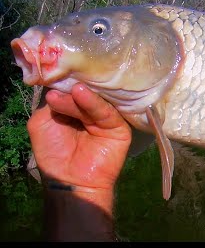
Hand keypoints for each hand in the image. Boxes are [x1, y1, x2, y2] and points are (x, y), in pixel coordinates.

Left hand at [27, 83, 131, 240]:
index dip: (65, 79)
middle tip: (64, 81)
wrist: (71, 181)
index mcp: (74, 109)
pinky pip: (106, 112)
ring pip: (94, 101)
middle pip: (84, 92)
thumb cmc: (54, 154)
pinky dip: (93, 102)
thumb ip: (52, 104)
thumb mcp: (42, 123)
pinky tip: (81, 94)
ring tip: (73, 90)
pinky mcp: (119, 127)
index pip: (72, 88)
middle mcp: (90, 111)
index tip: (57, 67)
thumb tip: (62, 89)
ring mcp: (106, 118)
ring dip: (81, 94)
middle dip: (72, 87)